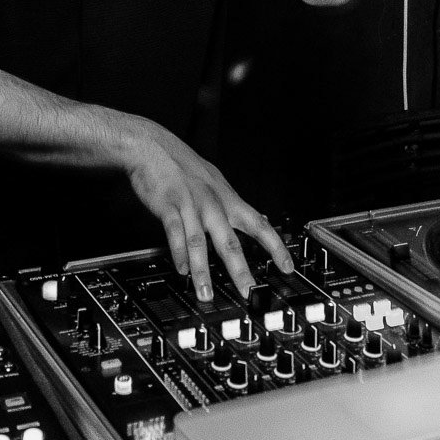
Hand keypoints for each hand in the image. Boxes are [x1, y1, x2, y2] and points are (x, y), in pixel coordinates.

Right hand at [122, 117, 293, 299]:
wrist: (152, 146)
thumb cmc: (183, 165)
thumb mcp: (217, 182)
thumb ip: (236, 205)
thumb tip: (261, 219)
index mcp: (227, 199)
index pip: (259, 225)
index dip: (276, 247)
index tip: (287, 267)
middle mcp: (212, 203)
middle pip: (229, 240)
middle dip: (240, 270)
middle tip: (248, 292)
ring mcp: (190, 205)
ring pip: (199, 242)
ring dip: (203, 271)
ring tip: (206, 293)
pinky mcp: (167, 205)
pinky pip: (175, 232)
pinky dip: (179, 252)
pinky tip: (182, 270)